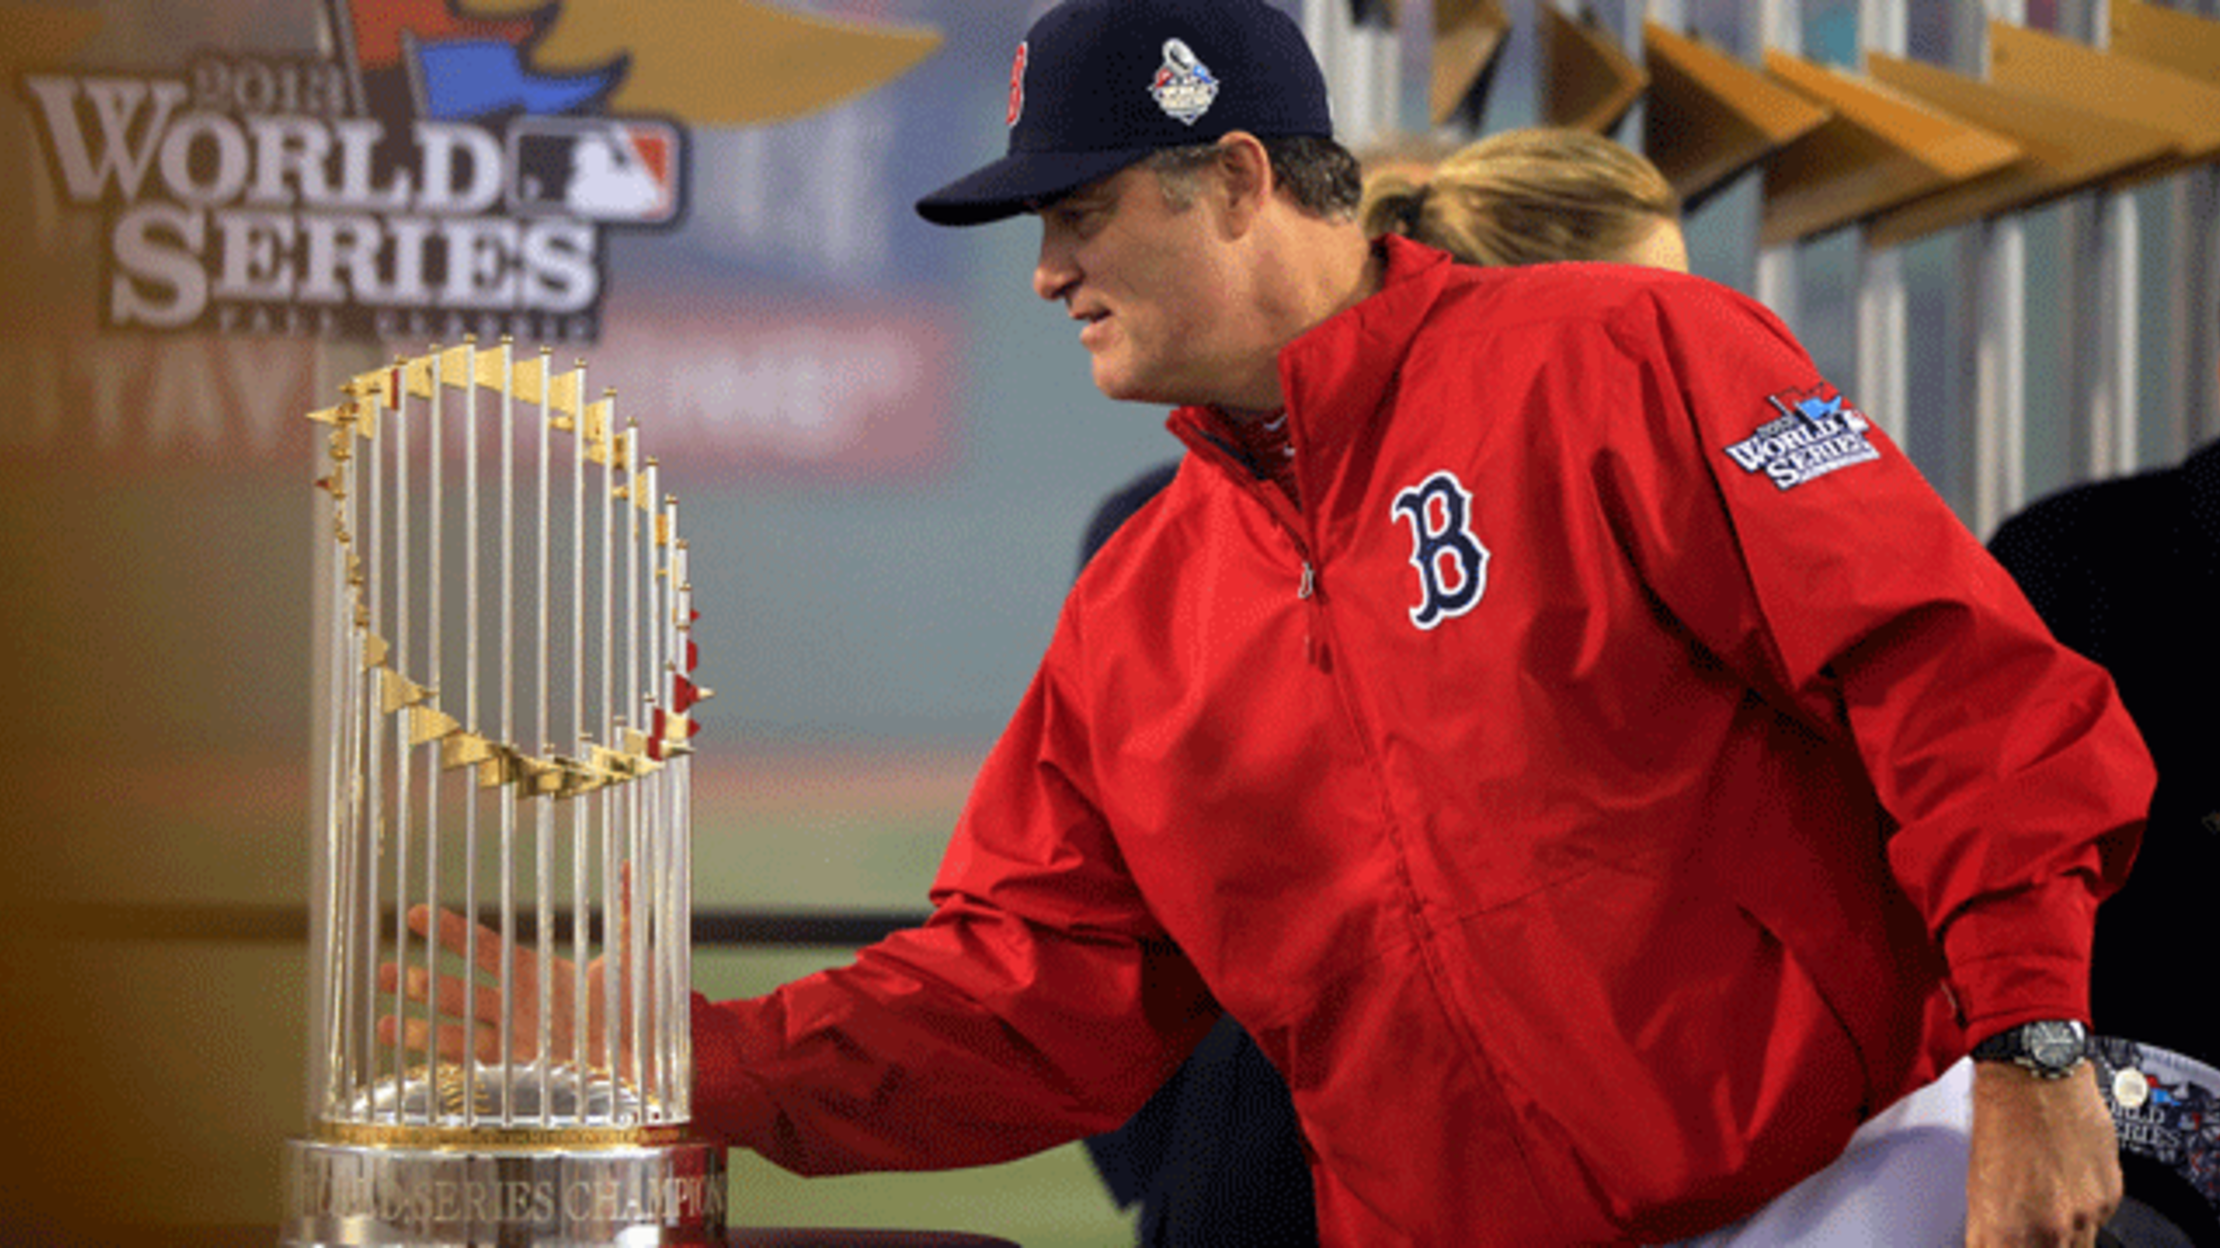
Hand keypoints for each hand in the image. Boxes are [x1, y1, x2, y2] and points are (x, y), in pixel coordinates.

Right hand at [376, 871, 636, 1073]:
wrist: (646, 1050)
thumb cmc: (634, 1001)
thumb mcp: (629, 954)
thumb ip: (626, 911)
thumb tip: (628, 864)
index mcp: (535, 972)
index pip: (485, 947)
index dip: (452, 932)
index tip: (416, 915)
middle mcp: (517, 1005)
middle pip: (461, 992)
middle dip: (422, 983)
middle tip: (382, 972)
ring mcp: (515, 1038)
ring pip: (458, 1033)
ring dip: (420, 1029)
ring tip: (382, 1023)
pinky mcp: (522, 1069)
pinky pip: (477, 1066)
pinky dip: (446, 1065)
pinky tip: (413, 1067)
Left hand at [1965, 1059, 2120, 1246]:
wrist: (2035, 1074)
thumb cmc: (1999, 1116)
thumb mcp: (1977, 1182)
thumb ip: (1992, 1227)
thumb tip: (1996, 1242)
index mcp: (2005, 1228)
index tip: (2002, 1243)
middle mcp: (2050, 1228)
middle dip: (2035, 1247)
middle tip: (2027, 1226)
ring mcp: (2084, 1214)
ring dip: (2060, 1238)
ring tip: (2044, 1207)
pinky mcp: (2110, 1196)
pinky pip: (2099, 1221)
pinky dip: (2083, 1212)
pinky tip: (2066, 1186)